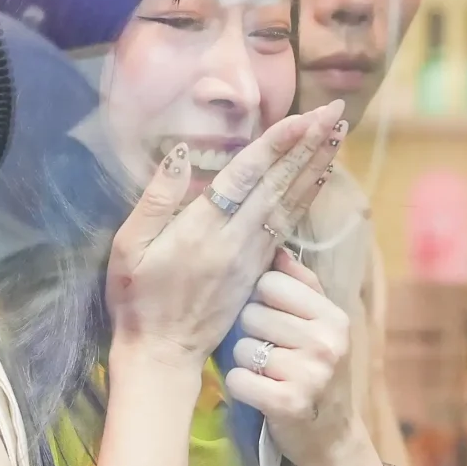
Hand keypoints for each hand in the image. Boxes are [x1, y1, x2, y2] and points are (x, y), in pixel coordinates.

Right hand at [106, 102, 343, 367]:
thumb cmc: (136, 300)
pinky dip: (306, 197)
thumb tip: (180, 153)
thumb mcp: (128, 249)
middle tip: (335, 112)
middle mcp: (234, 240)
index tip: (305, 117)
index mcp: (201, 230)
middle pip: (278, 184)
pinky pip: (287, 225)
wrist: (162, 354)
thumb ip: (156, 200)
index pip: (247, 176)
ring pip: (290, 203)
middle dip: (308, 146)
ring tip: (338, 135)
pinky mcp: (258, 270)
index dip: (277, 144)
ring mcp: (251, 256)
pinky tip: (319, 177)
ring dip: (316, 166)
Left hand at [226, 248, 360, 465]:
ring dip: (243, 361)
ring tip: (265, 372)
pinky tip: (258, 392)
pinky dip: (240, 386)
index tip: (270, 316)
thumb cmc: (316, 372)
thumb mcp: (320, 327)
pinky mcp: (287, 404)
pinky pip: (238, 379)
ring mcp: (310, 374)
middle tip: (268, 351)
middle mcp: (326, 342)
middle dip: (250, 332)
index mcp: (333, 316)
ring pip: (241, 346)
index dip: (260, 298)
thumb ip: (300, 286)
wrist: (330, 436)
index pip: (272, 282)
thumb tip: (276, 248)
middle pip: (252, 314)